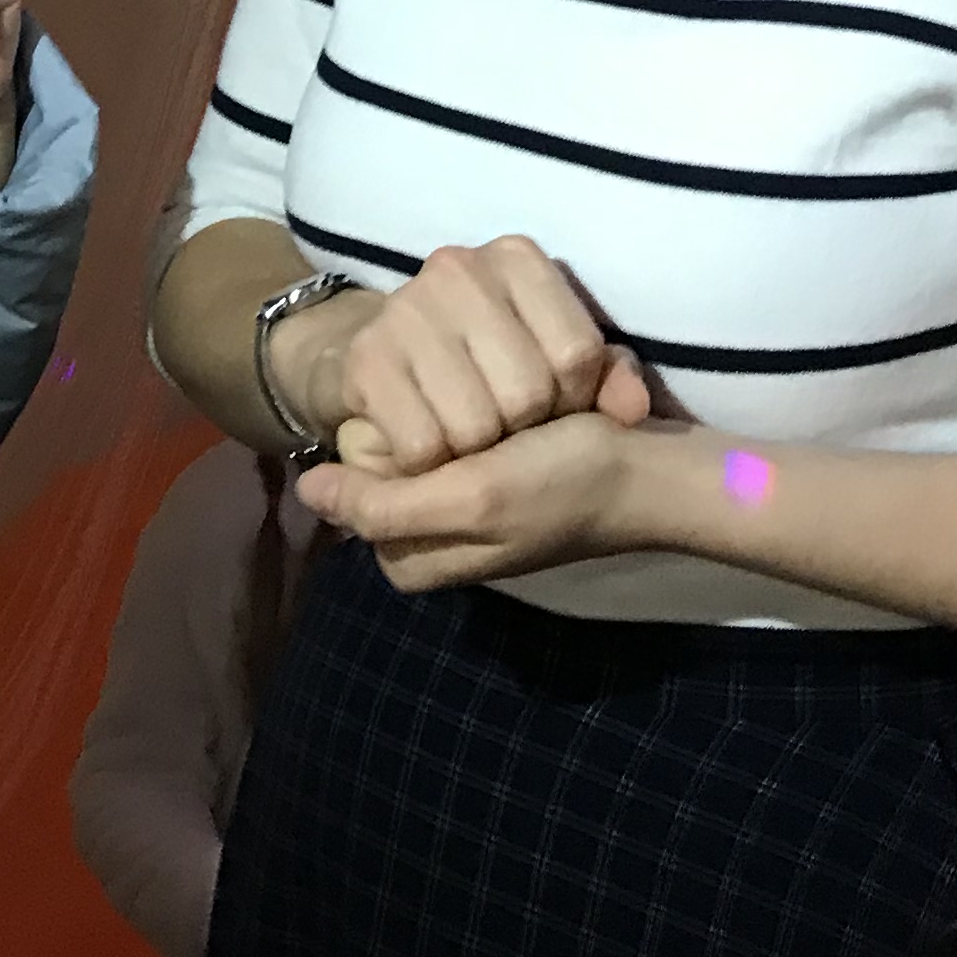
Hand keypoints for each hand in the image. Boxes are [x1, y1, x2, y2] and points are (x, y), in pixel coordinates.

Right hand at [294, 234, 650, 473]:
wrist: (380, 354)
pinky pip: (422, 446)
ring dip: (475, 454)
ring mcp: (406, 309)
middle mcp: (459, 268)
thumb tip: (634, 410)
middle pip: (527, 394)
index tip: (552, 405)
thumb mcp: (556, 358)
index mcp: (518, 258)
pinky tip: (428, 443)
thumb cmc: (486, 359)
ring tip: (467, 436)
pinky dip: (431, 464)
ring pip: (475, 426)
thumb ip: (608, 378)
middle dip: (522, 430)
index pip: (577, 354)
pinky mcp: (366, 359)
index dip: (573, 400)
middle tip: (504, 428)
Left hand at [299, 409, 646, 590]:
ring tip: (514, 416)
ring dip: (460, 407)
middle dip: (434, 427)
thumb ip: (383, 505)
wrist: (650, 467)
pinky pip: (453, 420)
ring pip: (418, 427)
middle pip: (385, 452)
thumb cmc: (565, 484)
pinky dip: (480, 404)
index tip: (457, 437)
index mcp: (411, 555)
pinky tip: (518, 402)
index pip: (358, 478)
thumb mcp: (473, 501)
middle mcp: (425, 529)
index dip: (398, 443)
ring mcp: (455, 496)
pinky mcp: (486, 463)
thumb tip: (306, 489)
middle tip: (496, 429)